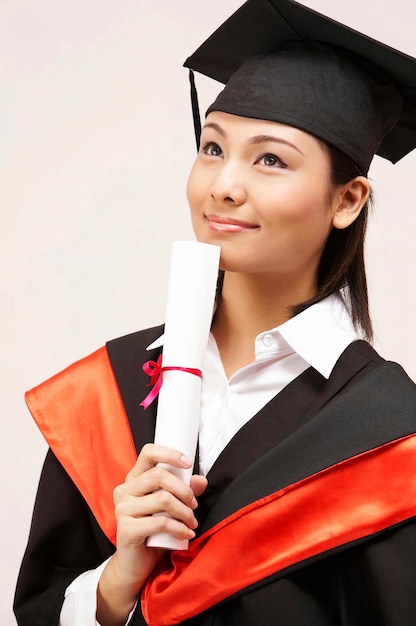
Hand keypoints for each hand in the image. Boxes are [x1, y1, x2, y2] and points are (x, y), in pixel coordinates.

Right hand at [97, 443, 206, 625]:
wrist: (136, 565)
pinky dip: (179, 528)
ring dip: (185, 511)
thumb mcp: (170, 508)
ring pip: (163, 499)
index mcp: (134, 479)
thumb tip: (201, 479)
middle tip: (194, 504)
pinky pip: (160, 522)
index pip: (148, 452)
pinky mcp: (125, 529)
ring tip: (192, 522)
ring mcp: (122, 509)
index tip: (188, 463)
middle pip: (159, 475)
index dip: (170, 453)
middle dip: (184, 489)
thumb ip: (184, 491)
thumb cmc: (153, 531)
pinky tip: (187, 534)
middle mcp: (124, 490)